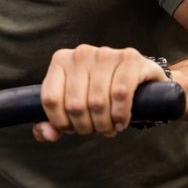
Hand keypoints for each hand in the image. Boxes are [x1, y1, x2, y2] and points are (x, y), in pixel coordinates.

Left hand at [34, 45, 168, 140]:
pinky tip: (122, 120)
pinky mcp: (130, 58)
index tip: (73, 128)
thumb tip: (48, 134)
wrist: (139, 77)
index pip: (50, 100)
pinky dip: (121, 114)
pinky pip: (121, 94)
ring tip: (110, 127)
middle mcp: (81, 53)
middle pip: (75, 105)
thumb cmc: (101, 93)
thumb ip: (54, 123)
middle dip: (86, 127)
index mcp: (60, 60)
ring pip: (97, 102)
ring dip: (104, 124)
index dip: (62, 122)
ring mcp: (105, 53)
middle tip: (96, 129)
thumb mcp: (73, 106)